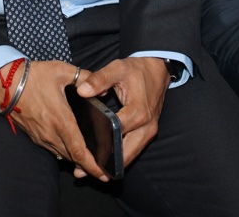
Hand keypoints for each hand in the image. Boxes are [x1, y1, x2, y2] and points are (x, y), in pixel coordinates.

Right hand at [0, 60, 108, 180]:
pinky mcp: (34, 136)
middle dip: (88, 166)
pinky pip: (52, 149)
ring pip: (62, 155)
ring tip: (89, 160)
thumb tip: (102, 89)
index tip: (104, 174)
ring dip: (76, 160)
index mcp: (61, 120)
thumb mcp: (62, 71)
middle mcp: (51, 134)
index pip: (79, 151)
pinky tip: (70, 147)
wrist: (5, 83)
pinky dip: (64, 152)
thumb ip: (84, 77)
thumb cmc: (34, 76)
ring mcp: (41, 137)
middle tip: (102, 170)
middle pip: (73, 158)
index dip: (93, 165)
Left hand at [77, 57, 169, 173]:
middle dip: (104, 163)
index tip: (81, 150)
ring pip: (130, 156)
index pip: (115, 133)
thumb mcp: (117, 68)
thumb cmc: (136, 70)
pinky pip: (133, 150)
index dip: (98, 142)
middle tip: (82, 170)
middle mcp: (146, 126)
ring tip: (88, 170)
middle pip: (124, 153)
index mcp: (138, 111)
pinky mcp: (147, 134)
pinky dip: (119, 158)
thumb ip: (98, 80)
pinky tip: (103, 161)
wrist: (157, 69)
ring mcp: (148, 132)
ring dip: (112, 164)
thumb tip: (81, 91)